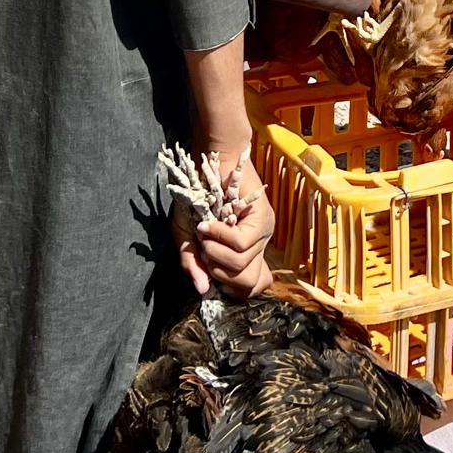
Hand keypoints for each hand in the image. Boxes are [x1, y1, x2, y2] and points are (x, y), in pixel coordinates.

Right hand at [177, 148, 274, 298]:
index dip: (231, 290)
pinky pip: (241, 243)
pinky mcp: (263, 218)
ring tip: (204, 234)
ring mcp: (264, 233)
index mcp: (246, 254)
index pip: (252, 288)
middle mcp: (259, 246)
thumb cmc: (197, 198)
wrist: (209, 162)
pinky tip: (207, 226)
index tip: (211, 273)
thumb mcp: (188, 236)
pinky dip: (219, 238)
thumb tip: (202, 290)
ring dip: (214, 253)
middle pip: (246, 283)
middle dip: (217, 272)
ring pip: (241, 263)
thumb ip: (193, 263)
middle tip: (204, 249)